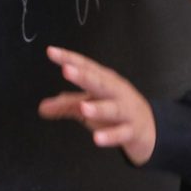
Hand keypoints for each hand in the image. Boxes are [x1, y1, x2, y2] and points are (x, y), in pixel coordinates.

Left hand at [37, 46, 155, 166]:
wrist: (149, 128)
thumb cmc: (115, 111)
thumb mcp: (89, 105)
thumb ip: (66, 105)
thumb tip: (42, 108)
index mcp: (104, 80)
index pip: (85, 66)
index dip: (69, 58)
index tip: (51, 52)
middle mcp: (115, 91)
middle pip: (99, 82)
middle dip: (84, 76)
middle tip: (66, 70)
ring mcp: (125, 110)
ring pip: (112, 108)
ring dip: (98, 107)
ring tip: (84, 108)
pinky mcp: (131, 130)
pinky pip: (121, 133)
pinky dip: (110, 136)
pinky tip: (98, 138)